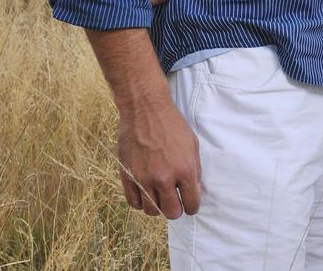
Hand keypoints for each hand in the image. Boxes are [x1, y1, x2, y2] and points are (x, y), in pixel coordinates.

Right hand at [117, 97, 202, 218]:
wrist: (146, 110)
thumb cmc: (172, 125)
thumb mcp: (192, 145)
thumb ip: (194, 170)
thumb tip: (194, 191)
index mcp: (185, 170)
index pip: (191, 204)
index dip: (192, 207)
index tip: (189, 204)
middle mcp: (164, 178)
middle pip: (171, 213)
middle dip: (175, 209)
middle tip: (175, 201)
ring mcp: (144, 178)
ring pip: (151, 210)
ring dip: (157, 206)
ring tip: (159, 195)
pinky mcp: (127, 176)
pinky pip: (134, 203)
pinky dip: (141, 202)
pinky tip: (145, 193)